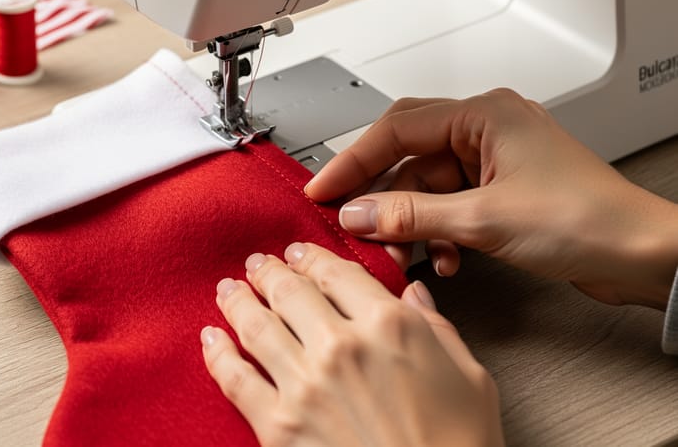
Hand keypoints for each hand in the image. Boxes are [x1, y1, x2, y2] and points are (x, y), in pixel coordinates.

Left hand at [201, 242, 503, 446]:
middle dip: (269, 272)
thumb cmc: (462, 443)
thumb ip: (436, 326)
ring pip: (256, 326)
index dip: (311, 257)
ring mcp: (305, 385)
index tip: (297, 253)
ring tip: (228, 289)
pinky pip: (235, 379)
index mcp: (390, 325)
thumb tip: (413, 292)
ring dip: (237, 301)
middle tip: (257, 264)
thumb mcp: (469, 376)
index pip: (337, 273)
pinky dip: (218, 353)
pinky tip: (211, 337)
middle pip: (289, 292)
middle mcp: (341, 345)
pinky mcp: (278, 426)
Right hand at [305, 88, 677, 308]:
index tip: (323, 189)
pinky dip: (436, 233)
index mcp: (484, 114)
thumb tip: (360, 213)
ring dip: (412, 224)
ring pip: (425, 188)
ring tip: (404, 253)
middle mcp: (485, 131)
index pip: (396, 128)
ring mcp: (492, 163)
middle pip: (407, 158)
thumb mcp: (485, 218)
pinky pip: (447, 207)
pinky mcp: (499, 193)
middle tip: (349, 222)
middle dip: (381, 196)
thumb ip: (413, 214)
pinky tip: (442, 258)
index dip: (353, 161)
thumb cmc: (590, 218)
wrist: (643, 254)